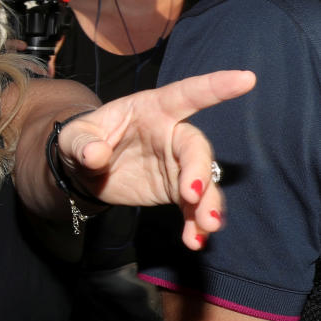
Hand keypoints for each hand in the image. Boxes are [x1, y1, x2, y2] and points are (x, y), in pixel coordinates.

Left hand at [56, 69, 255, 249]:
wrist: (83, 171)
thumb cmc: (83, 140)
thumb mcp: (73, 136)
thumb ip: (82, 142)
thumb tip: (95, 154)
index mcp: (152, 109)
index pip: (186, 94)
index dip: (215, 86)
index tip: (246, 79)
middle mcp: (171, 134)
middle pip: (195, 148)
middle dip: (200, 170)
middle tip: (193, 195)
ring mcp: (177, 164)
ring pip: (203, 181)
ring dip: (208, 203)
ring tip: (207, 226)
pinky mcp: (176, 190)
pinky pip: (193, 208)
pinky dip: (196, 224)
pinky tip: (194, 240)